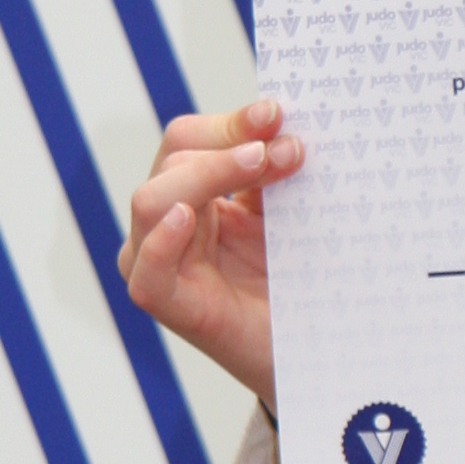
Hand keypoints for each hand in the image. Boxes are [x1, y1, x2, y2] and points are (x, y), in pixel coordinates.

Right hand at [117, 94, 299, 411]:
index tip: (277, 112)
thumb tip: (280, 117)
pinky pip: (146, 266)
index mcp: (194, 192)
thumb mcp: (288, 212)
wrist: (318, 351)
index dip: (230, 122)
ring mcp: (158, 261)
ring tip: (259, 164)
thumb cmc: (301, 279)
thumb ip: (275, 168)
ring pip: (155, 198)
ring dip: (209, 174)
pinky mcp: (164, 302)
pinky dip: (163, 238)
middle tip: (287, 148)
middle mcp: (167, 222)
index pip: (190, 139)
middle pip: (175, 158)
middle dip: (230, 146)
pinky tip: (189, 217)